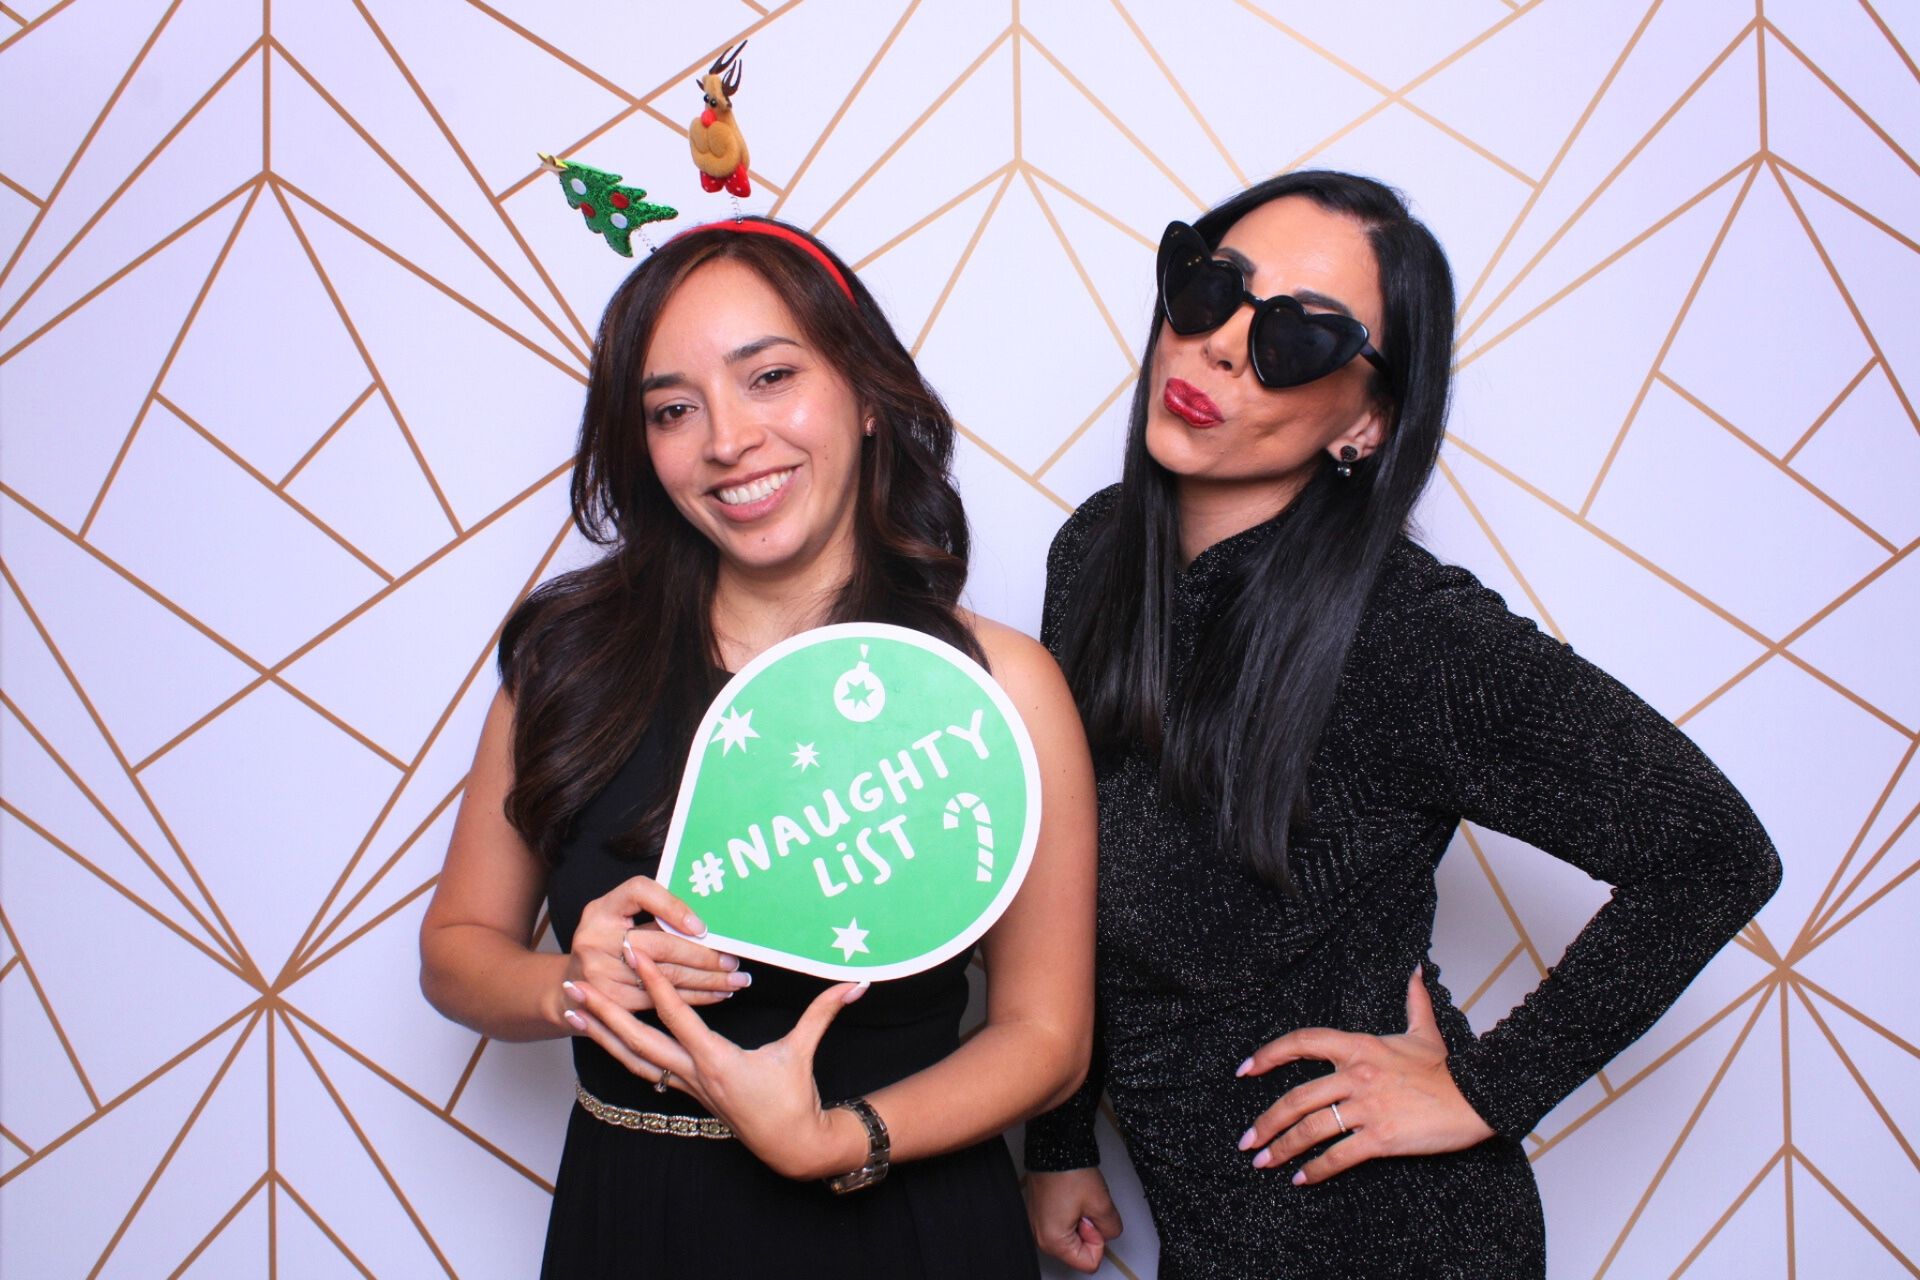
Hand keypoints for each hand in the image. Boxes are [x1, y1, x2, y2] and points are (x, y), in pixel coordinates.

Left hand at [561, 952, 868, 1179]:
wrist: (789, 1146)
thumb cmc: (795, 1099)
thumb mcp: (803, 1052)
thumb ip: (824, 1012)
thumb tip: (856, 983)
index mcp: (716, 1060)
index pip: (677, 1015)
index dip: (654, 982)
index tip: (633, 954)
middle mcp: (691, 1074)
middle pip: (635, 1039)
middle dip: (603, 1011)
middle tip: (574, 985)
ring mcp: (683, 1085)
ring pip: (629, 1056)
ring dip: (598, 1032)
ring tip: (570, 1009)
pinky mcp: (684, 1090)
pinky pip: (641, 1066)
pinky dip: (618, 1048)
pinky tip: (602, 1035)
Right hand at [562, 876, 748, 1016]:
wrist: (572, 987)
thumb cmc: (608, 946)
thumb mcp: (619, 919)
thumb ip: (652, 914)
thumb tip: (708, 922)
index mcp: (601, 909)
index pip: (640, 893)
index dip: (673, 907)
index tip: (702, 927)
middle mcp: (595, 937)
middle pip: (660, 944)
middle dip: (703, 955)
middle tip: (733, 961)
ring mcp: (599, 971)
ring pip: (665, 976)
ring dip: (706, 980)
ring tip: (734, 980)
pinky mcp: (610, 1000)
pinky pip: (660, 999)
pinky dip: (692, 998)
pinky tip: (714, 994)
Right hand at [1025, 1168, 1122, 1272]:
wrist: (1053, 1146)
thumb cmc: (1068, 1171)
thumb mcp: (1101, 1204)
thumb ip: (1112, 1229)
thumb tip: (1108, 1233)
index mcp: (1053, 1241)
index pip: (1089, 1263)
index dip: (1098, 1241)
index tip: (1093, 1219)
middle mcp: (1041, 1237)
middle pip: (1079, 1252)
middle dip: (1089, 1231)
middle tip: (1085, 1206)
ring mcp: (1038, 1226)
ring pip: (1072, 1238)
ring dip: (1081, 1221)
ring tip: (1077, 1199)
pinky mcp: (1040, 1214)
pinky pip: (1062, 1225)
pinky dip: (1071, 1214)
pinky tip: (1070, 1196)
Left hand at [1237, 966, 1494, 1184]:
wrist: (1478, 1099)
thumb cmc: (1448, 1070)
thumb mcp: (1425, 1032)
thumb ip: (1413, 1001)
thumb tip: (1415, 970)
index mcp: (1359, 1046)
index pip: (1302, 1042)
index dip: (1269, 1055)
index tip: (1246, 1070)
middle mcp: (1356, 1075)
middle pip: (1296, 1098)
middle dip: (1266, 1122)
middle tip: (1248, 1141)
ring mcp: (1366, 1107)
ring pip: (1310, 1129)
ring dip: (1282, 1149)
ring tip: (1264, 1162)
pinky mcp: (1380, 1137)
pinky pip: (1338, 1156)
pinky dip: (1316, 1170)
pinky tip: (1301, 1179)